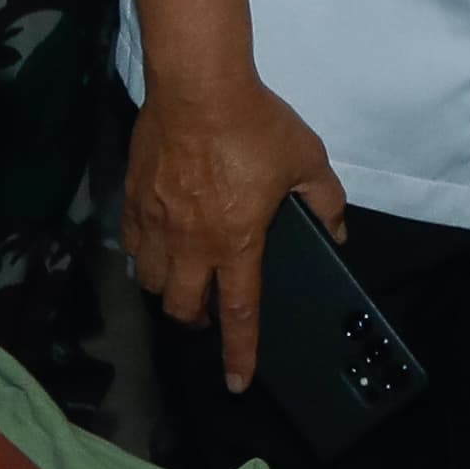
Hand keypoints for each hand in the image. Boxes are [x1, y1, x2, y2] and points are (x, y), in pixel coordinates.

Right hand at [126, 72, 344, 392]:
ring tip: (183, 280)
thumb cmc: (255, 125)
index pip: (239, 313)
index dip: (239, 352)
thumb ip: (326, 201)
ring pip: (152, 281)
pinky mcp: (133, 198)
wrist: (198, 86)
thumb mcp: (308, 161)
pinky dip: (144, 256)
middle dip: (195, 322)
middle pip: (182, 307)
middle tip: (207, 313)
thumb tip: (336, 231)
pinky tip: (156, 245)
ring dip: (168, 291)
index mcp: (237, 242)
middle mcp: (192, 243)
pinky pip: (132, 245)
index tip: (237, 382)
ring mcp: (156, 222)